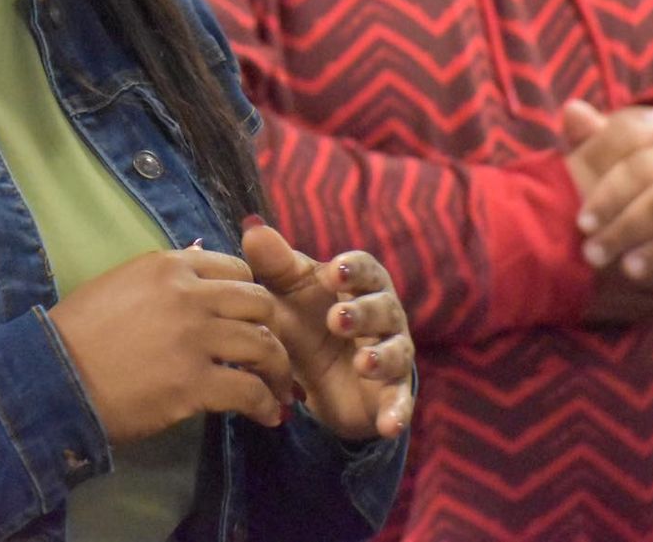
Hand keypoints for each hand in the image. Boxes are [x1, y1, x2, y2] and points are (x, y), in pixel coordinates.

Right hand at [48, 247, 291, 445]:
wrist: (51, 378)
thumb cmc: (76, 333)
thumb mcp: (120, 285)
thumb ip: (164, 279)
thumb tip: (199, 268)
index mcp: (168, 266)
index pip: (236, 267)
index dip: (250, 295)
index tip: (252, 319)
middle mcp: (188, 294)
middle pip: (259, 302)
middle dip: (273, 329)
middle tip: (271, 356)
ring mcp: (194, 338)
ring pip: (263, 345)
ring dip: (278, 370)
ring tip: (278, 391)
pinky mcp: (194, 383)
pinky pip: (249, 390)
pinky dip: (264, 404)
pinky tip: (264, 415)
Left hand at [238, 219, 414, 441]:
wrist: (313, 377)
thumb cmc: (303, 319)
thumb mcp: (285, 293)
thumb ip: (273, 263)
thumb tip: (252, 227)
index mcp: (360, 285)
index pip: (365, 270)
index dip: (353, 271)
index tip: (334, 273)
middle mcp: (383, 316)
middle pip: (383, 309)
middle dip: (363, 313)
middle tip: (336, 319)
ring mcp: (391, 356)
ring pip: (396, 352)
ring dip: (381, 356)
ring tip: (362, 362)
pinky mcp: (391, 395)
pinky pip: (401, 402)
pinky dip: (398, 412)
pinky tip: (389, 425)